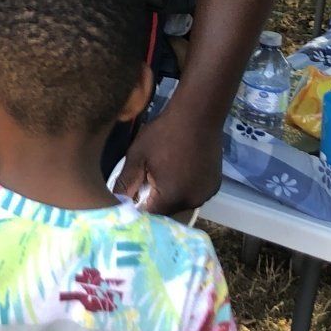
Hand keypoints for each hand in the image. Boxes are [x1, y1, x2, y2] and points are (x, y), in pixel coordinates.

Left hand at [116, 102, 223, 218]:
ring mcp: (206, 194)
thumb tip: (115, 203)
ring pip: (180, 204)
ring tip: (162, 173)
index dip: (137, 209)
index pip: (150, 217)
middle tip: (144, 181)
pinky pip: (193, 194)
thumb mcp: (137, 156)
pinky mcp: (214, 186)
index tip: (130, 197)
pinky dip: (184, 189)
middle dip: (153, 202)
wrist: (197, 114)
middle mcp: (193, 201)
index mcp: (172, 196)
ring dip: (169, 196)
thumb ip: (125, 183)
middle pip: (166, 213)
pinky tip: (178, 170)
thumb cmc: (164, 133)